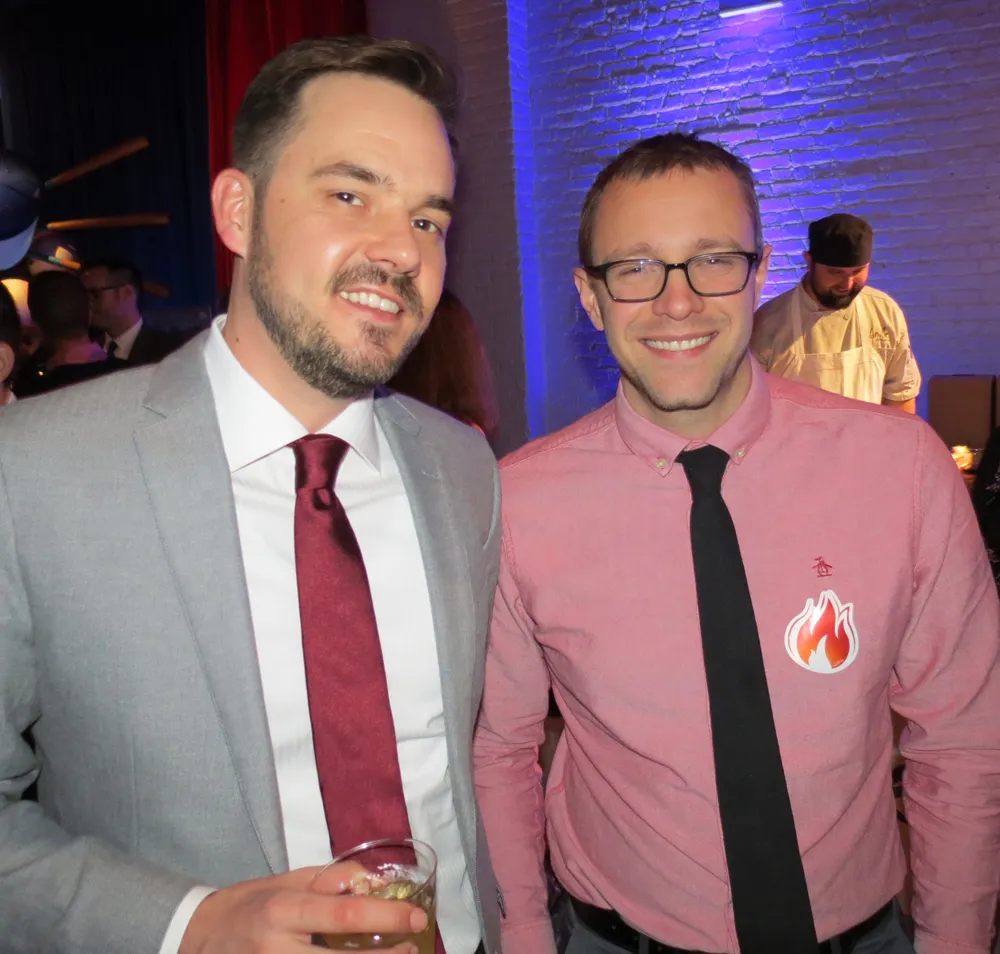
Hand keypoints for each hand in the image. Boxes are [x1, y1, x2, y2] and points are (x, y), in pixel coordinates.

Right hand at [179, 863, 427, 953]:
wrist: (198, 936)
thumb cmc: (250, 903)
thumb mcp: (288, 880)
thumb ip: (331, 880)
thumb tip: (374, 882)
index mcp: (284, 909)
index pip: (343, 914)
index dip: (385, 917)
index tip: (416, 916)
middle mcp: (278, 949)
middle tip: (412, 948)